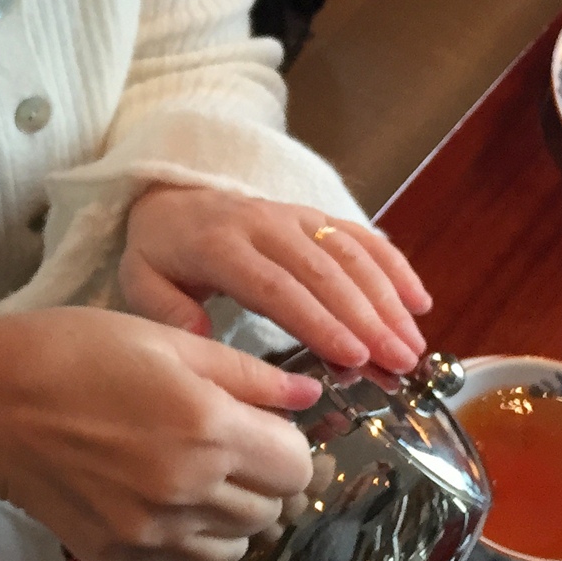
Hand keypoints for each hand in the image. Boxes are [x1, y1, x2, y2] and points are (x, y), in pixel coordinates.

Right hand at [0, 309, 318, 560]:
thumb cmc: (77, 350)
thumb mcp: (165, 340)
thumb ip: (246, 373)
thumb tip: (309, 393)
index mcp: (208, 428)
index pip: (297, 466)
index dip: (287, 443)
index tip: (262, 424)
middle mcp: (189, 491)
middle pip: (272, 510)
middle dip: (262, 477)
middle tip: (227, 443)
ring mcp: (153, 534)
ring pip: (234, 543)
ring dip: (230, 511)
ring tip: (192, 469)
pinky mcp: (119, 559)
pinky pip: (182, 559)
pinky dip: (184, 532)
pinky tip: (152, 492)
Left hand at [119, 184, 432, 372]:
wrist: (170, 199)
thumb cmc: (161, 252)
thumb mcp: (141, 280)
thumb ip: (167, 311)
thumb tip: (200, 340)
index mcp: (220, 246)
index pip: (275, 286)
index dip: (317, 320)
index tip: (352, 356)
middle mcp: (264, 225)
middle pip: (323, 272)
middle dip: (366, 318)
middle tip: (398, 361)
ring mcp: (293, 216)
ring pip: (349, 253)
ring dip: (387, 298)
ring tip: (413, 344)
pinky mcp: (313, 214)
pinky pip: (358, 234)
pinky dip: (393, 263)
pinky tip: (420, 299)